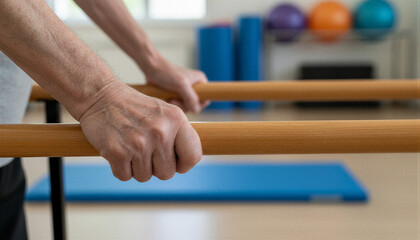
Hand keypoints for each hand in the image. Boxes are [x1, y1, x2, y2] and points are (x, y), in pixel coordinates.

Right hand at [78, 81, 202, 181]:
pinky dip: (120, 168)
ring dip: (136, 167)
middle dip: (155, 167)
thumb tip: (188, 162)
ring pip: (145, 177)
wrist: (100, 96)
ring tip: (130, 146)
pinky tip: (118, 150)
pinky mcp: (117, 152)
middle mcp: (161, 132)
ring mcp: (139, 143)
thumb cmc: (135, 108)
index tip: (174, 162)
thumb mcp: (165, 112)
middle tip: (144, 149)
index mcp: (177, 120)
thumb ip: (179, 135)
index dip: (183, 164)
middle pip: (167, 173)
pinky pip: (125, 176)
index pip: (193, 156)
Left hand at [144, 58, 209, 112]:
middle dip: (184, 105)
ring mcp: (185, 90)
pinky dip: (173, 104)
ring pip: (186, 106)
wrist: (151, 68)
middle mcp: (195, 86)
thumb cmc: (166, 73)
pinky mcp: (177, 93)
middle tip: (173, 101)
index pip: (206, 100)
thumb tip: (196, 110)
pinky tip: (167, 99)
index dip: (197, 105)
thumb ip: (191, 98)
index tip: (186, 103)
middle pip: (195, 105)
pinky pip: (179, 104)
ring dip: (178, 105)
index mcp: (200, 81)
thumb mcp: (181, 85)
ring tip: (169, 99)